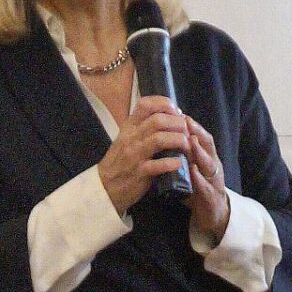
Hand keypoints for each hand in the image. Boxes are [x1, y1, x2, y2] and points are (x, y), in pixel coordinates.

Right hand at [99, 95, 191, 214]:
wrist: (104, 187)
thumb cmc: (119, 162)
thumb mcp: (126, 139)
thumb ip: (142, 128)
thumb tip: (167, 118)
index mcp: (128, 127)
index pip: (145, 104)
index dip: (165, 104)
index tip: (177, 112)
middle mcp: (131, 137)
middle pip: (157, 120)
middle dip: (177, 123)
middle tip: (187, 131)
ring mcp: (134, 155)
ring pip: (159, 139)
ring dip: (178, 140)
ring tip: (187, 145)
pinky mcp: (139, 173)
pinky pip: (158, 165)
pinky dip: (172, 163)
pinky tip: (179, 163)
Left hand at [183, 115, 231, 244]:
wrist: (212, 215)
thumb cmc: (198, 189)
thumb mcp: (190, 169)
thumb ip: (181, 156)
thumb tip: (165, 138)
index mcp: (207, 158)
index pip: (201, 137)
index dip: (192, 125)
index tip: (180, 113)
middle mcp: (213, 166)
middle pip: (208, 145)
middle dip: (198, 133)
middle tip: (187, 122)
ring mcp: (214, 181)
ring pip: (209, 164)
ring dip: (200, 152)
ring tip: (191, 142)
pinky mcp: (212, 197)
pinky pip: (205, 187)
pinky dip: (199, 178)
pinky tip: (192, 172)